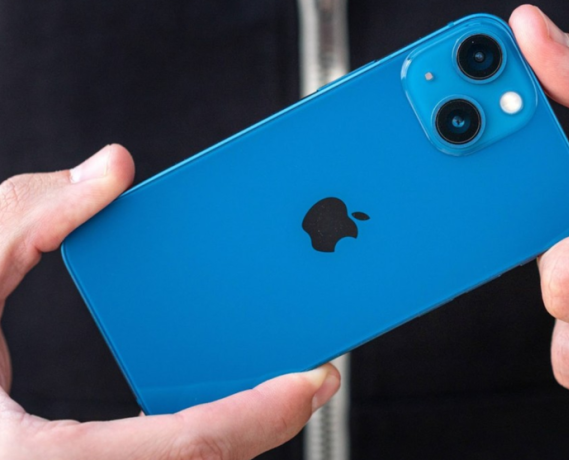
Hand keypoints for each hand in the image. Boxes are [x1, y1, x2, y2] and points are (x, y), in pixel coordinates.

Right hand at [0, 145, 339, 459]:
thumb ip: (29, 214)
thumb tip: (112, 169)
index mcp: (36, 459)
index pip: (182, 448)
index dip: (258, 414)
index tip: (314, 376)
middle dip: (264, 425)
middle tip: (312, 375)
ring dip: (236, 436)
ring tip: (275, 385)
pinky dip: (198, 441)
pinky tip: (212, 399)